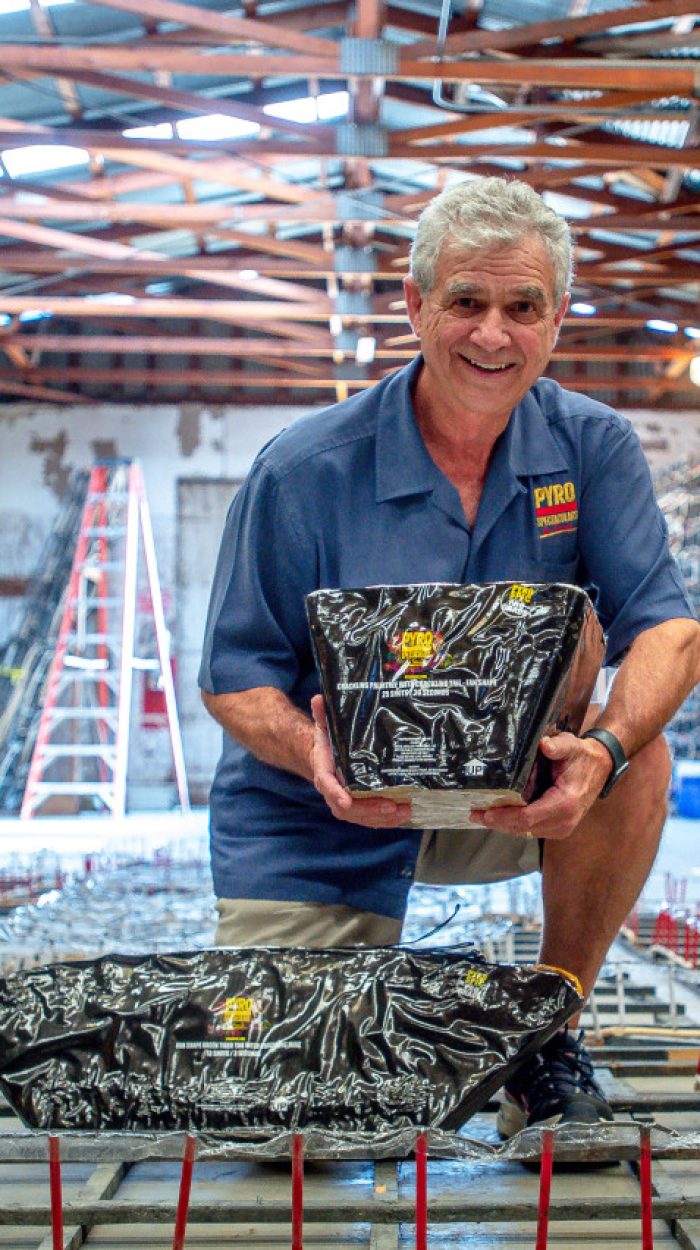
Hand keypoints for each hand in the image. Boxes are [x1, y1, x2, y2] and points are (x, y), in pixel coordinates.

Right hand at [310, 694, 411, 827]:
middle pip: (347, 808)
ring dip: (382, 818)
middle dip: (370, 810)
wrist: (323, 758)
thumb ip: (322, 715)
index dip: (336, 793)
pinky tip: (403, 816)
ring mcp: (346, 802)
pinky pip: (370, 818)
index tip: (346, 800)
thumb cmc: (327, 743)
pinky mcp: (358, 807)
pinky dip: (386, 820)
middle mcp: (333, 791)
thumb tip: (319, 698)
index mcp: (324, 772)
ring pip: (361, 817)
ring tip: (403, 812)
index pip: (327, 784)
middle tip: (391, 806)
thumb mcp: (324, 726)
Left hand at [470, 731, 613, 840]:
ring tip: (482, 815)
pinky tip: (500, 816)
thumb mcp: (571, 745)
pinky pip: (532, 829)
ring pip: (526, 832)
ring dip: (504, 824)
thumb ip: (558, 746)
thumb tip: (544, 745)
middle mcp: (563, 821)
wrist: (601, 767)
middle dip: (498, 823)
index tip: (485, 813)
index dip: (505, 817)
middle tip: (474, 814)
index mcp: (564, 804)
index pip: (528, 817)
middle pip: (523, 828)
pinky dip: (515, 824)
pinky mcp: (559, 828)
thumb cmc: (582, 757)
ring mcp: (562, 828)